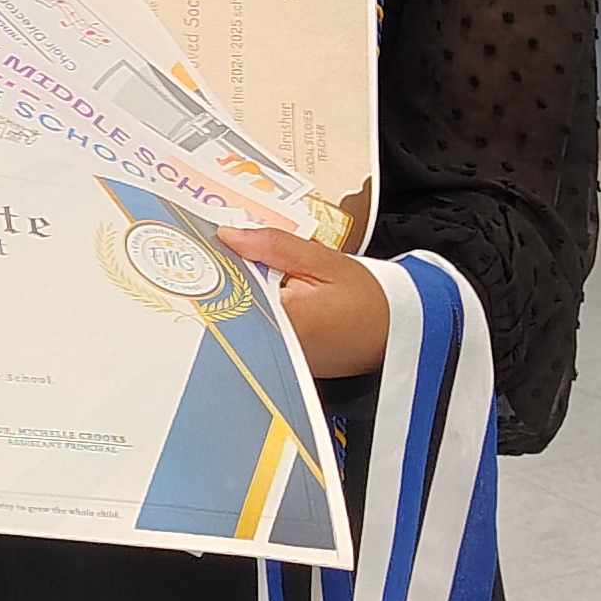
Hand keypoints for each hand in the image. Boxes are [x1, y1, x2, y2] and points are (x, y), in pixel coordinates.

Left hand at [224, 221, 391, 381]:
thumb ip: (273, 246)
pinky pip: (250, 335)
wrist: (396, 335)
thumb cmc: (368, 300)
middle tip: (214, 254)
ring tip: (231, 272)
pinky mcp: (279, 365)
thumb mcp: (323, 261)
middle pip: (228, 310)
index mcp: (286, 319)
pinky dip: (248, 314)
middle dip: (220, 282)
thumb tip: (229, 235)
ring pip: (237, 324)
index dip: (213, 269)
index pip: (229, 293)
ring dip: (233, 298)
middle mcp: (275, 347)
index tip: (204, 247)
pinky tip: (252, 296)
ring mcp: (276, 360)